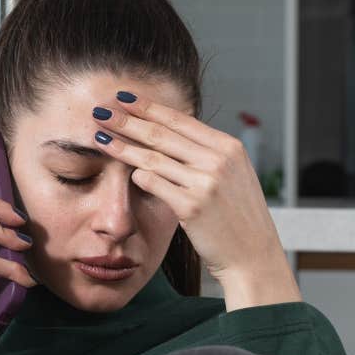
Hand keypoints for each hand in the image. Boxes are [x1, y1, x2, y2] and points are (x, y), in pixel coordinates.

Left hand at [91, 92, 297, 306]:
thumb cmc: (239, 218)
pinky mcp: (192, 206)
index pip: (180, 120)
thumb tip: (170, 133)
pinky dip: (137, 175)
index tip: (125, 98)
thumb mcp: (234, 176)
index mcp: (229, 147)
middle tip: (101, 110)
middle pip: (162, 134)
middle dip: (128, 120)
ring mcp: (205, 183)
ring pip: (152, 157)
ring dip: (122, 146)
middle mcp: (218, 160)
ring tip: (101, 137)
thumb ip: (207, 154)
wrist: (253, 256)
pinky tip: (124, 171)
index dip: (149, 107)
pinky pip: (154, 183)